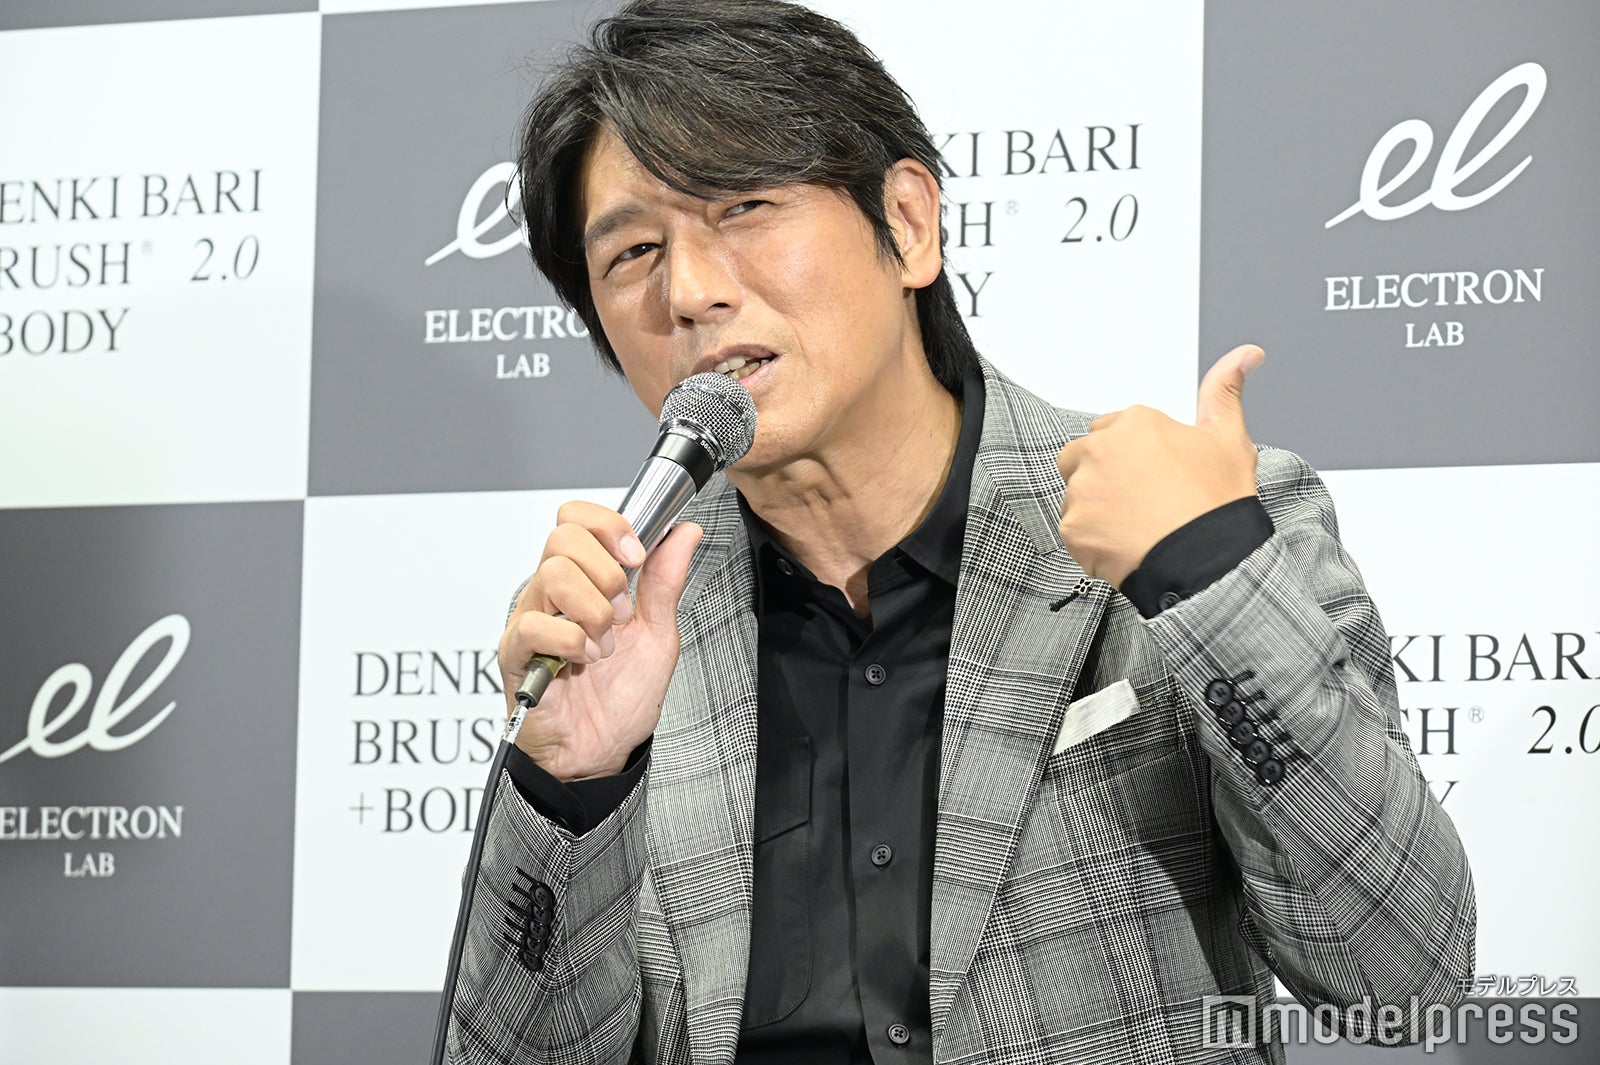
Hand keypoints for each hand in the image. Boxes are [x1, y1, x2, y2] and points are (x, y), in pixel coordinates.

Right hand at [497, 500, 702, 780]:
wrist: (603, 754)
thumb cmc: (621, 698)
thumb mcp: (658, 635)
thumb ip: (665, 582)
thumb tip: (685, 532)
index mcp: (584, 580)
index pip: (575, 518)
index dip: (608, 526)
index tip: (636, 556)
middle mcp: (552, 594)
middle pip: (563, 537)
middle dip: (608, 574)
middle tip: (621, 615)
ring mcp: (530, 620)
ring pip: (553, 575)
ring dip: (594, 612)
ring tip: (603, 646)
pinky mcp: (516, 654)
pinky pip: (533, 624)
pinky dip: (570, 640)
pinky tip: (583, 660)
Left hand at [1056, 344, 1263, 587]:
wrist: (1207, 561)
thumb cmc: (1217, 504)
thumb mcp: (1229, 440)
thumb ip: (1225, 392)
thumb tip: (1245, 354)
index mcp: (1135, 424)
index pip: (1114, 430)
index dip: (1134, 455)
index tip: (1153, 475)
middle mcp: (1101, 450)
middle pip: (1084, 456)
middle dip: (1104, 474)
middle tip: (1139, 500)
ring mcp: (1082, 489)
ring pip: (1076, 493)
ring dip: (1096, 506)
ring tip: (1136, 525)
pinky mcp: (1073, 527)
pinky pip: (1074, 529)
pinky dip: (1093, 538)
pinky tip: (1126, 544)